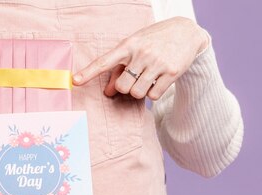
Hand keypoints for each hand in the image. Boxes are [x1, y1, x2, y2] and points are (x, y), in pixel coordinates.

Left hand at [73, 16, 209, 99]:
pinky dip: (153, 93)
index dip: (89, 72)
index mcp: (128, 45)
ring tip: (146, 79)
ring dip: (139, 92)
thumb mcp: (135, 48)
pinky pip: (153, 95)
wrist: (186, 32)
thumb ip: (120, 69)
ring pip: (137, 93)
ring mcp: (157, 63)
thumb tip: (108, 92)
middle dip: (125, 88)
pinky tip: (158, 81)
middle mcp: (142, 53)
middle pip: (122, 86)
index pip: (105, 61)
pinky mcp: (172, 72)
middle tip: (134, 79)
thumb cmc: (154, 41)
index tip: (75, 81)